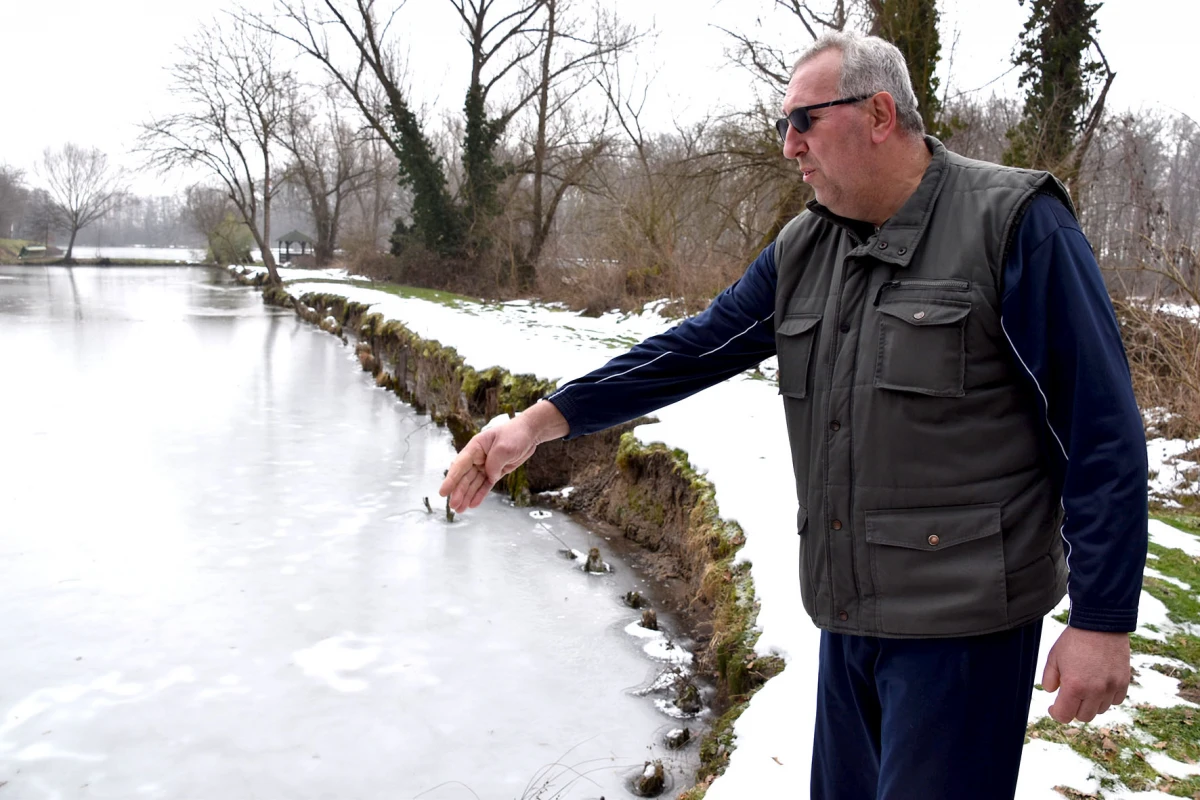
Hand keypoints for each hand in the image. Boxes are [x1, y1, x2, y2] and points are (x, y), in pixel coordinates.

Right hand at [438, 401, 568, 511]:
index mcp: (475, 447)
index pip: (460, 465)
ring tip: (460, 509)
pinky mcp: (495, 472)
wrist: (529, 434)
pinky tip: (472, 504)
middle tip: (453, 506)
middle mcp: (477, 457)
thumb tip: (489, 476)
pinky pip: (485, 485)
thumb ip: (494, 463)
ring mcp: (486, 465)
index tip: (443, 492)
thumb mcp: (504, 447)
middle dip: (459, 492)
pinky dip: (479, 494)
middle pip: (465, 477)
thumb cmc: (515, 434)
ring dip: (466, 496)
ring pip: (473, 483)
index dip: (451, 479)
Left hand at [1041, 626, 1130, 722]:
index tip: (1053, 707)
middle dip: (1073, 708)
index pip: (1064, 716)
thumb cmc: (1074, 640)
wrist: (1101, 624)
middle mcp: (1094, 691)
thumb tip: (1051, 692)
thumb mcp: (1054, 657)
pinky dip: (1106, 697)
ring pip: (1099, 710)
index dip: (1056, 713)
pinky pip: (1115, 701)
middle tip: (1069, 696)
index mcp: (1074, 686)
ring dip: (1090, 703)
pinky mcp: (1124, 683)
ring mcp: (1111, 688)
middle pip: (1083, 716)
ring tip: (1084, 687)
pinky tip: (1099, 684)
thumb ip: (1049, 678)